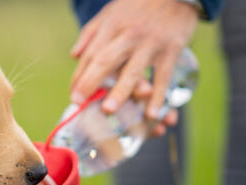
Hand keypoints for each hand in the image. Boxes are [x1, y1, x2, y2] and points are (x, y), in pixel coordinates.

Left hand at [70, 0, 197, 135]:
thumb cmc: (139, 5)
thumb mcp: (111, 12)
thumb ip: (91, 33)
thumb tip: (74, 56)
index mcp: (111, 27)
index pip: (90, 55)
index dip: (80, 77)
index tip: (74, 96)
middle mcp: (128, 35)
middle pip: (105, 61)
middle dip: (90, 82)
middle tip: (78, 103)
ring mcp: (150, 43)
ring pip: (133, 70)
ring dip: (120, 91)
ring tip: (108, 109)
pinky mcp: (171, 49)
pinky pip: (163, 76)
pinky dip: (158, 96)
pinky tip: (151, 113)